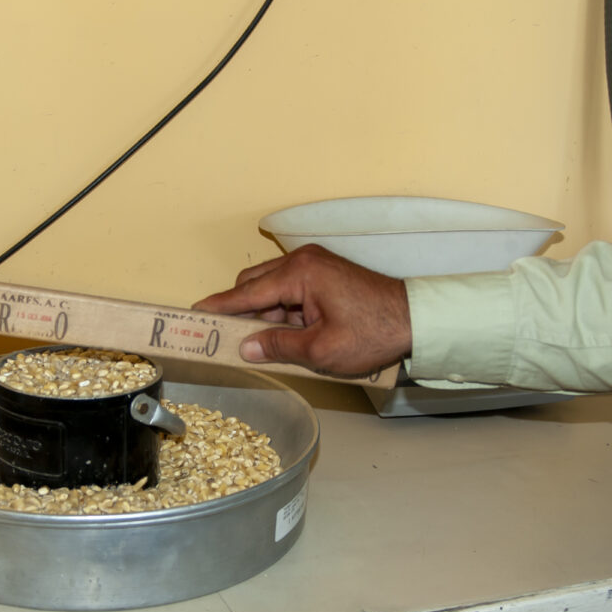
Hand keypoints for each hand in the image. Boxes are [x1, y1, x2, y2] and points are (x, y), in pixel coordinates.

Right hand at [193, 244, 411, 376]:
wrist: (416, 320)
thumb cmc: (373, 333)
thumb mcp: (320, 350)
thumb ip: (278, 346)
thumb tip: (246, 348)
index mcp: (300, 273)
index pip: (247, 292)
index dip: (220, 306)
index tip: (195, 313)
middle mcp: (303, 261)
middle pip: (255, 284)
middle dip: (242, 312)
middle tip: (231, 339)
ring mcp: (315, 265)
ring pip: (272, 288)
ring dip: (265, 314)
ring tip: (267, 344)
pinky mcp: (324, 274)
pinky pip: (290, 290)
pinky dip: (282, 311)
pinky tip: (287, 334)